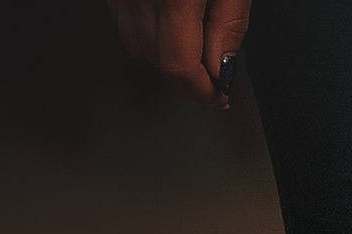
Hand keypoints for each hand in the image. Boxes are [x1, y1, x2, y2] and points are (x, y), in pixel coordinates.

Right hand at [108, 0, 251, 110]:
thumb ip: (229, 25)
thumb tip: (222, 69)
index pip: (181, 67)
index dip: (202, 90)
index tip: (219, 96)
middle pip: (158, 60)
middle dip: (190, 74)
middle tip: (216, 71)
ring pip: (136, 44)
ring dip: (165, 54)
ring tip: (195, 39)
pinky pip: (122, 19)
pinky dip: (145, 30)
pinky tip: (169, 20)